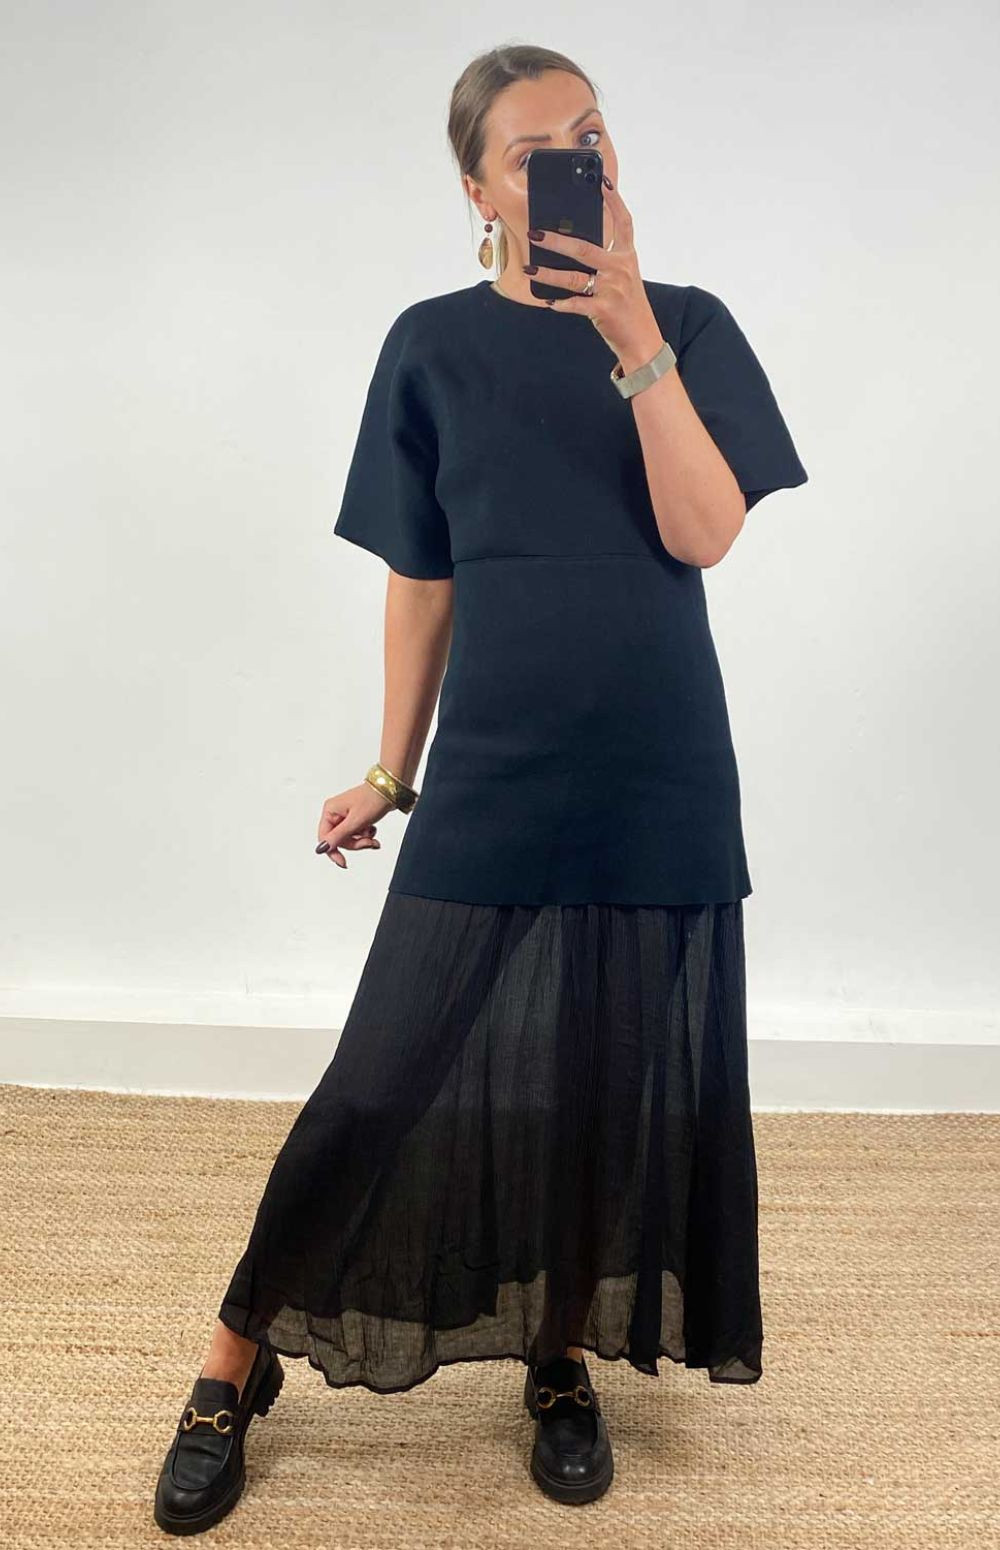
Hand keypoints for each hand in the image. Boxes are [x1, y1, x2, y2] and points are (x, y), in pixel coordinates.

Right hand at [315, 784, 391, 868]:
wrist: (391, 789)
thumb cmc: (373, 799)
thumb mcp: (355, 821)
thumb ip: (338, 836)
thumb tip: (321, 848)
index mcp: (330, 810)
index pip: (324, 838)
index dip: (333, 851)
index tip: (343, 862)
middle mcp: (336, 813)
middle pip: (339, 840)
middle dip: (354, 843)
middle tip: (367, 842)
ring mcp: (346, 815)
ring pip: (349, 838)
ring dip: (362, 840)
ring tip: (372, 834)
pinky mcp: (355, 818)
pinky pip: (357, 834)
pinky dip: (366, 835)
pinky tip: (372, 828)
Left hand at [527, 177, 663, 370]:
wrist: (642, 339)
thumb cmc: (628, 306)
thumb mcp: (623, 278)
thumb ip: (604, 262)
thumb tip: (569, 247)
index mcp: (627, 257)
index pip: (623, 222)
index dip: (613, 200)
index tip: (601, 181)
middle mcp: (621, 269)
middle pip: (584, 248)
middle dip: (556, 240)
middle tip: (535, 233)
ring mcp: (612, 289)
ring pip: (573, 277)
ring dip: (548, 273)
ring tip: (530, 268)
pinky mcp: (603, 310)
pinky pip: (575, 303)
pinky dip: (559, 302)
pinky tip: (547, 300)